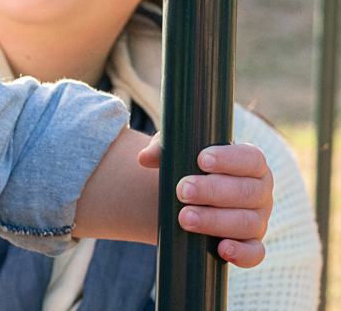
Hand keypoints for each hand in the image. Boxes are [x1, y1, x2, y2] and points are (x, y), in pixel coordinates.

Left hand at [139, 135, 271, 267]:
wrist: (188, 198)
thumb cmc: (187, 167)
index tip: (202, 159)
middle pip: (247, 191)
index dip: (230, 159)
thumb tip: (145, 158)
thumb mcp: (176, 152)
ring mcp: (258, 220)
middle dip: (213, 191)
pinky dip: (242, 253)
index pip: (251, 159)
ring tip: (184, 218)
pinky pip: (255, 253)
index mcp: (251, 164)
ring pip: (248, 222)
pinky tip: (221, 249)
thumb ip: (163, 150)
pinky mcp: (251, 244)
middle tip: (182, 190)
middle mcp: (260, 192)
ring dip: (216, 221)